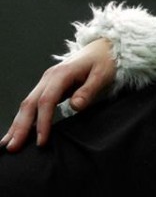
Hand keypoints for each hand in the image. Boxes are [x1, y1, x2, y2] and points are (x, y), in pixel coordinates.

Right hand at [1, 38, 115, 151]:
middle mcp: (48, 78)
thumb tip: (76, 107)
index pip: (46, 102)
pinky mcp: (49, 87)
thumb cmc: (105, 62)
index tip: (41, 141)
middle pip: (30, 104)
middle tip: (12, 147)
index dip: (42, 122)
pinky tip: (18, 131)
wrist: (103, 49)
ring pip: (27, 104)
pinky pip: (33, 104)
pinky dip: (24, 118)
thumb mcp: (102, 75)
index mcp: (60, 74)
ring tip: (8, 143)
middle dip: (20, 127)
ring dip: (17, 124)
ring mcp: (47, 82)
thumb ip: (89, 91)